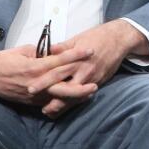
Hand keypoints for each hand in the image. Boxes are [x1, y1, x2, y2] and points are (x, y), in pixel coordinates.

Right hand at [0, 45, 95, 105]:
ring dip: (75, 96)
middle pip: (62, 85)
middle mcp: (35, 83)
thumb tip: (55, 52)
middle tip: (96, 83)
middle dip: (80, 86)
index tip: (90, 50)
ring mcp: (33, 94)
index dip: (76, 55)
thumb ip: (41, 53)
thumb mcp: (24, 50)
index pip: (59, 61)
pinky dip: (63, 101)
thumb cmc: (4, 59)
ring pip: (57, 97)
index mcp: (34, 66)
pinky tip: (75, 100)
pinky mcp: (30, 102)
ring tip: (90, 93)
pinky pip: (49, 102)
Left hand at [26, 20, 148, 117]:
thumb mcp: (78, 39)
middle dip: (52, 99)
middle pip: (65, 87)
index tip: (30, 88)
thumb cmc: (96, 37)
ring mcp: (92, 78)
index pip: (56, 71)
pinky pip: (85, 95)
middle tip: (40, 108)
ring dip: (63, 105)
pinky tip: (66, 107)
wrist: (119, 39)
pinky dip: (75, 102)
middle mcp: (83, 70)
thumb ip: (63, 47)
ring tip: (50, 112)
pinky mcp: (99, 81)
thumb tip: (48, 50)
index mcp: (76, 58)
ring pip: (75, 95)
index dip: (43, 81)